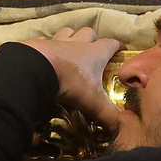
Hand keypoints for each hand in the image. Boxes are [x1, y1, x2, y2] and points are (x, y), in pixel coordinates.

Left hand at [21, 27, 139, 145]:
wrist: (35, 70)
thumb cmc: (70, 82)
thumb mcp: (92, 102)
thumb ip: (109, 115)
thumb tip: (125, 129)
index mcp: (94, 53)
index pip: (111, 44)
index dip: (118, 46)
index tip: (121, 51)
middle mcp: (77, 43)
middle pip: (89, 32)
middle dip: (92, 39)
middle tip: (93, 51)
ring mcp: (56, 41)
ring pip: (67, 32)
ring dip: (70, 37)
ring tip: (69, 49)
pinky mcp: (38, 44)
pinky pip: (45, 41)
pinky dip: (47, 47)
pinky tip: (46, 56)